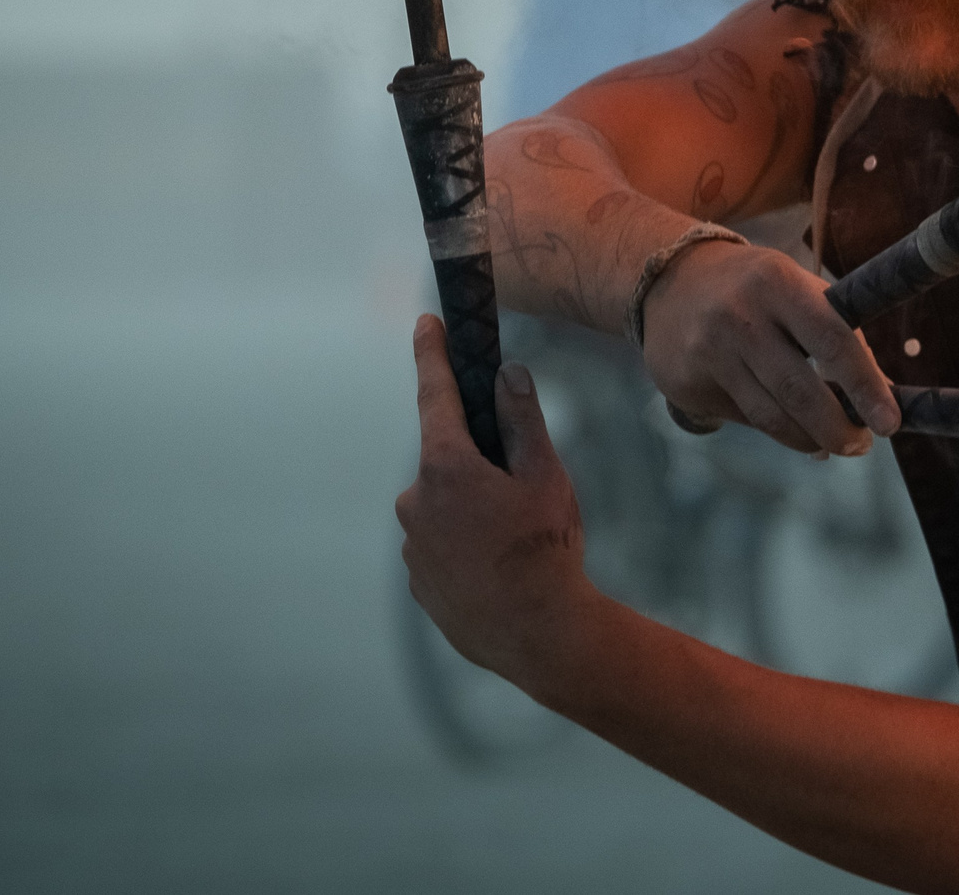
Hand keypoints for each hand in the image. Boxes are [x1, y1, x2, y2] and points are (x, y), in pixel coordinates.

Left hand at [396, 315, 590, 684]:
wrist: (537, 635)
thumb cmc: (545, 550)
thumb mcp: (546, 475)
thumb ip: (523, 419)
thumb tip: (507, 373)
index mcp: (446, 468)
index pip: (434, 395)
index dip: (431, 354)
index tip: (427, 323)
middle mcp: (416, 502)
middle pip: (447, 459)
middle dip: (478, 463)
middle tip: (521, 491)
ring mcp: (413, 545)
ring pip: (444, 505)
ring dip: (472, 509)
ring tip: (517, 542)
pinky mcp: (417, 581)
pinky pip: (441, 545)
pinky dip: (465, 545)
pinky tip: (500, 568)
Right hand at [641, 242, 899, 454]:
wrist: (671, 279)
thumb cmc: (757, 289)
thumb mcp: (797, 290)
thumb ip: (838, 335)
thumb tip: (882, 397)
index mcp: (779, 283)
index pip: (833, 341)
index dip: (866, 387)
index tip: (890, 422)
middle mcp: (740, 316)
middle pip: (800, 390)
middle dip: (838, 428)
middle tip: (861, 445)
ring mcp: (709, 351)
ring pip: (771, 415)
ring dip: (809, 438)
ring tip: (830, 443)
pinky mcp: (687, 382)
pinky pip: (744, 419)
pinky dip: (776, 430)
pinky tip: (793, 430)